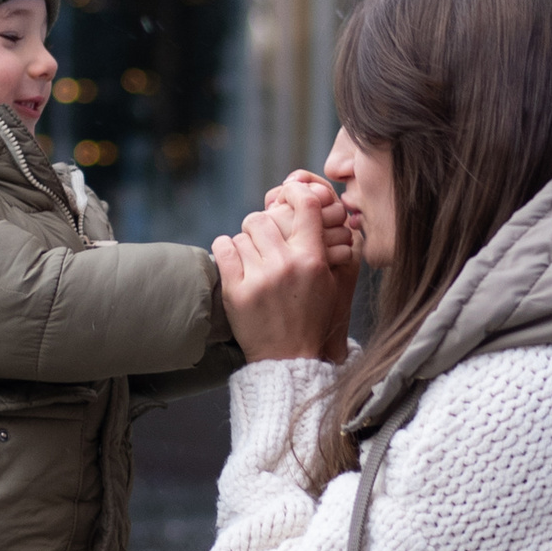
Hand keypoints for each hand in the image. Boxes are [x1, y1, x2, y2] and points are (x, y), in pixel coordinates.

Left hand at [213, 177, 354, 363]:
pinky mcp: (236, 290)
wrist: (289, 358)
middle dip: (261, 225)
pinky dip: (225, 248)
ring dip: (245, 242)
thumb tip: (307, 209)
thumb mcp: (327, 281)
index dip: (295, 192)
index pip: (305, 206)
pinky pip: (223, 247)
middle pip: (263, 218)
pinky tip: (233, 258)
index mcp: (312, 259)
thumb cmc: (310, 317)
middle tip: (262, 240)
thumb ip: (320, 246)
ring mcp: (259, 278)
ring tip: (251, 258)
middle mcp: (285, 264)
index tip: (288, 193)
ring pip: (242, 234)